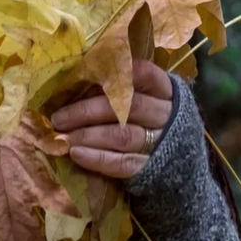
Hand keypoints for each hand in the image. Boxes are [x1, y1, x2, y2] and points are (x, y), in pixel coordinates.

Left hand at [50, 60, 173, 178]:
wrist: (182, 168)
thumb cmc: (150, 123)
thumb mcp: (147, 100)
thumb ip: (120, 89)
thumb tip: (74, 79)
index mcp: (165, 90)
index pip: (144, 74)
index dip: (117, 72)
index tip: (87, 74)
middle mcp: (166, 114)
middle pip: (126, 107)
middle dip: (88, 111)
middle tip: (58, 118)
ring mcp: (162, 142)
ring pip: (122, 135)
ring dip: (88, 135)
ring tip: (62, 137)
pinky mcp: (153, 169)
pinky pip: (124, 163)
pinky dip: (98, 158)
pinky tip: (77, 154)